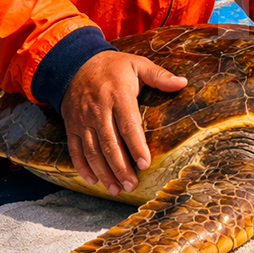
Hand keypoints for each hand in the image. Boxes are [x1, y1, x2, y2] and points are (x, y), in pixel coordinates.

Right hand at [60, 51, 187, 195]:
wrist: (73, 63)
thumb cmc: (111, 67)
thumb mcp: (137, 64)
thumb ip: (159, 75)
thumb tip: (182, 83)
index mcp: (117, 95)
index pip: (128, 125)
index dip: (136, 146)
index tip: (145, 164)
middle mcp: (98, 110)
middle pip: (109, 143)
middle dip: (120, 167)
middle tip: (132, 184)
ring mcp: (82, 120)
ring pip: (92, 151)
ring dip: (103, 172)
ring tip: (116, 188)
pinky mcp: (71, 126)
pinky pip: (75, 150)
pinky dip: (82, 167)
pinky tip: (93, 180)